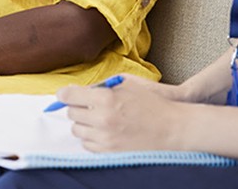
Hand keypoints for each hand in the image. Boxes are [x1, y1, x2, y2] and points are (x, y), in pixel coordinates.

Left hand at [59, 75, 186, 151]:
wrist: (172, 128)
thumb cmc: (152, 103)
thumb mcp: (127, 84)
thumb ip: (101, 85)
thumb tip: (81, 90)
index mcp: (106, 99)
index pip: (69, 95)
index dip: (64, 93)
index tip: (65, 94)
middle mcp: (102, 120)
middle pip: (71, 113)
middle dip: (77, 107)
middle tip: (87, 104)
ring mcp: (105, 138)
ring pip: (77, 130)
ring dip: (83, 123)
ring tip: (97, 118)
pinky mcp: (109, 152)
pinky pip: (87, 145)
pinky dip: (90, 137)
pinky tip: (102, 130)